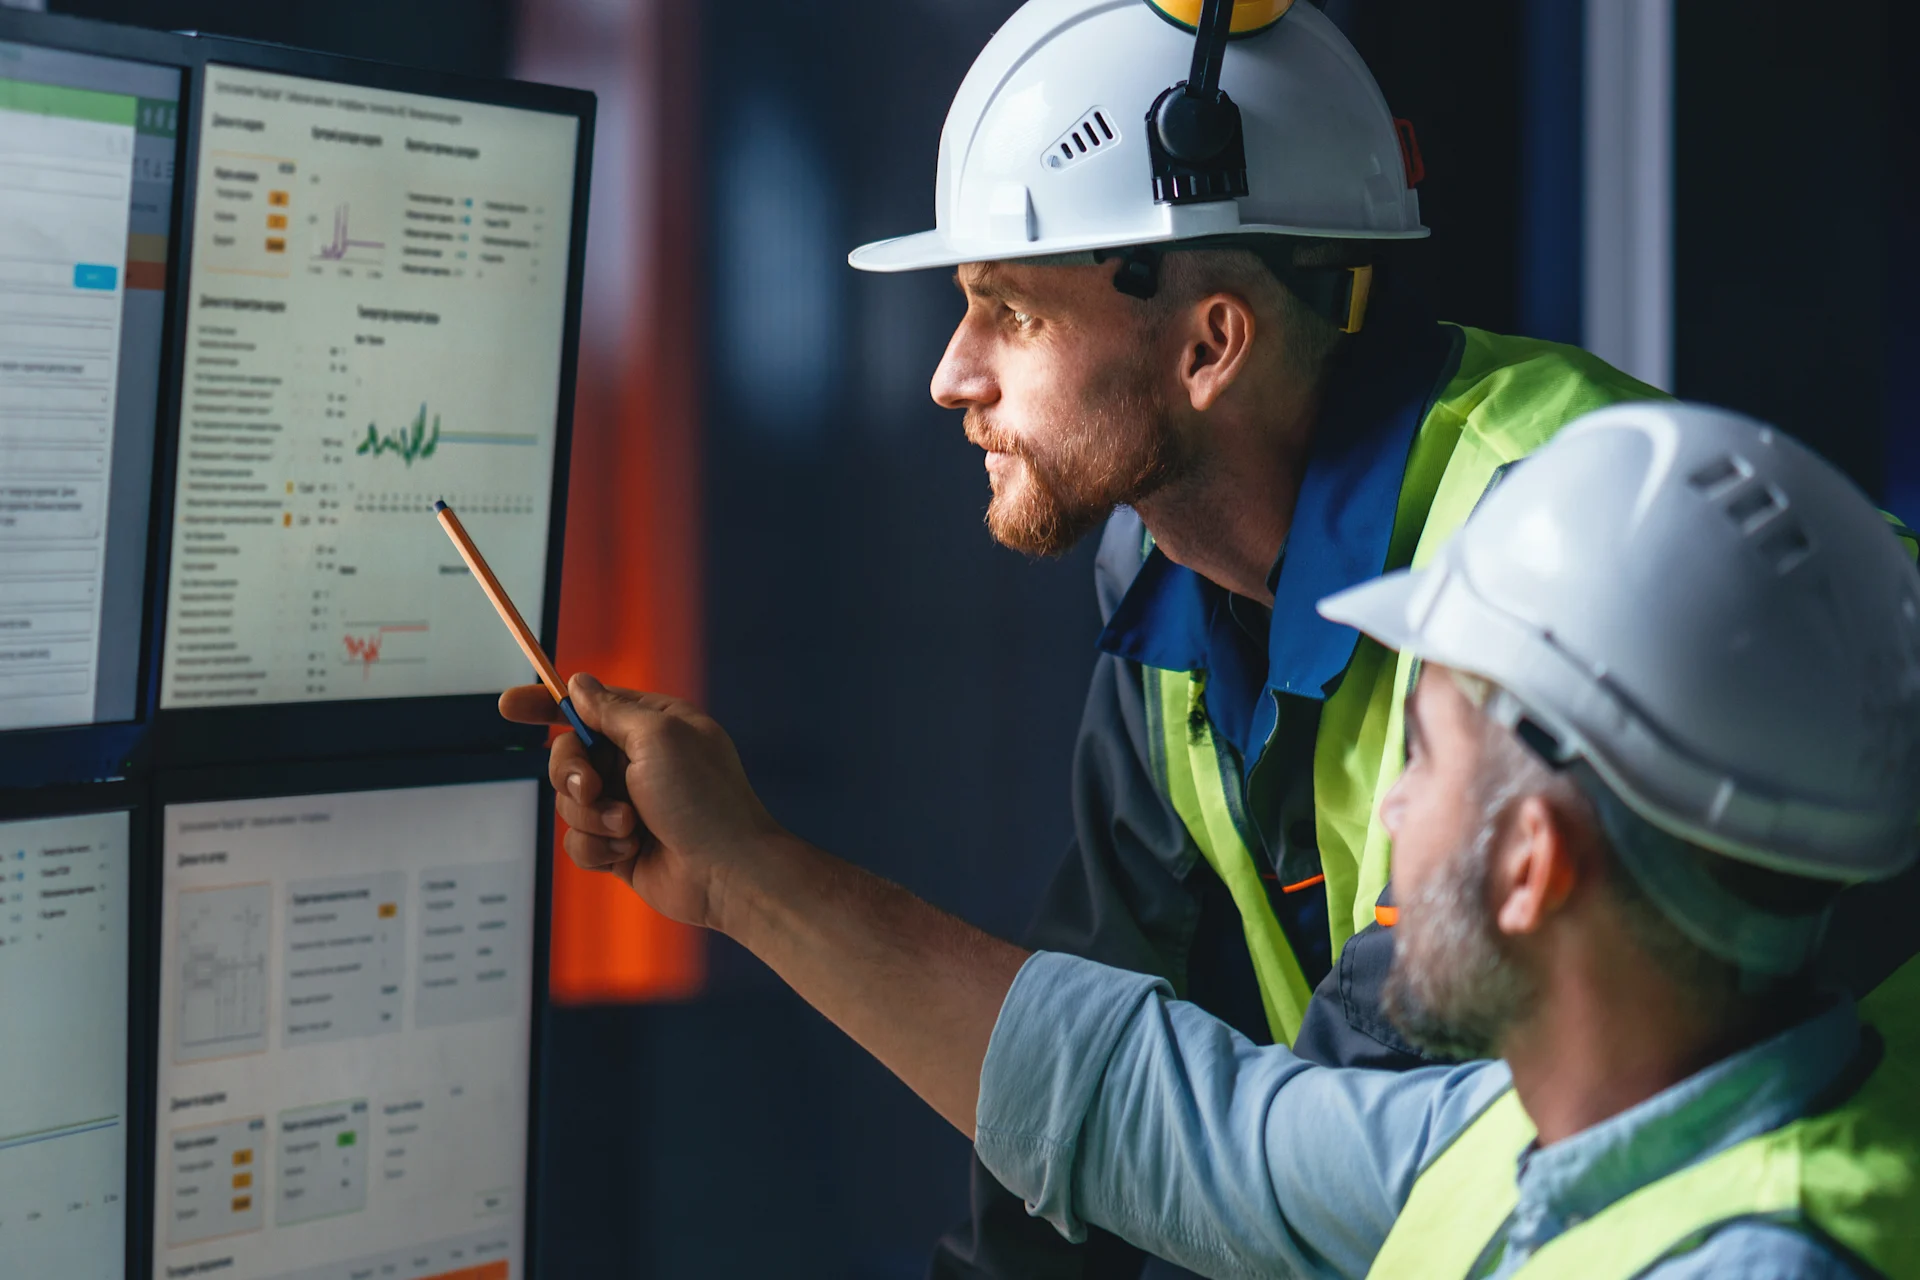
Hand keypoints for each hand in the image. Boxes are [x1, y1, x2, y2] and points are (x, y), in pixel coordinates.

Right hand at [498, 674, 781, 928]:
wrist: (727, 873)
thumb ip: (611, 711)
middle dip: (572, 773)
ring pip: (568, 803)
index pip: (589, 706)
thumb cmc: (704, 800)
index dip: (545, 705)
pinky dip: (598, 848)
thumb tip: (579, 684)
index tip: (508, 705)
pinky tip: (629, 851)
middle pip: (567, 755)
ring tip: (631, 826)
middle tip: (592, 788)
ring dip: (593, 817)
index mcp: (652, 725)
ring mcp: (628, 804)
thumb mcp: (657, 737)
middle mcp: (638, 762)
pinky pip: (578, 841)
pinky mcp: (619, 845)